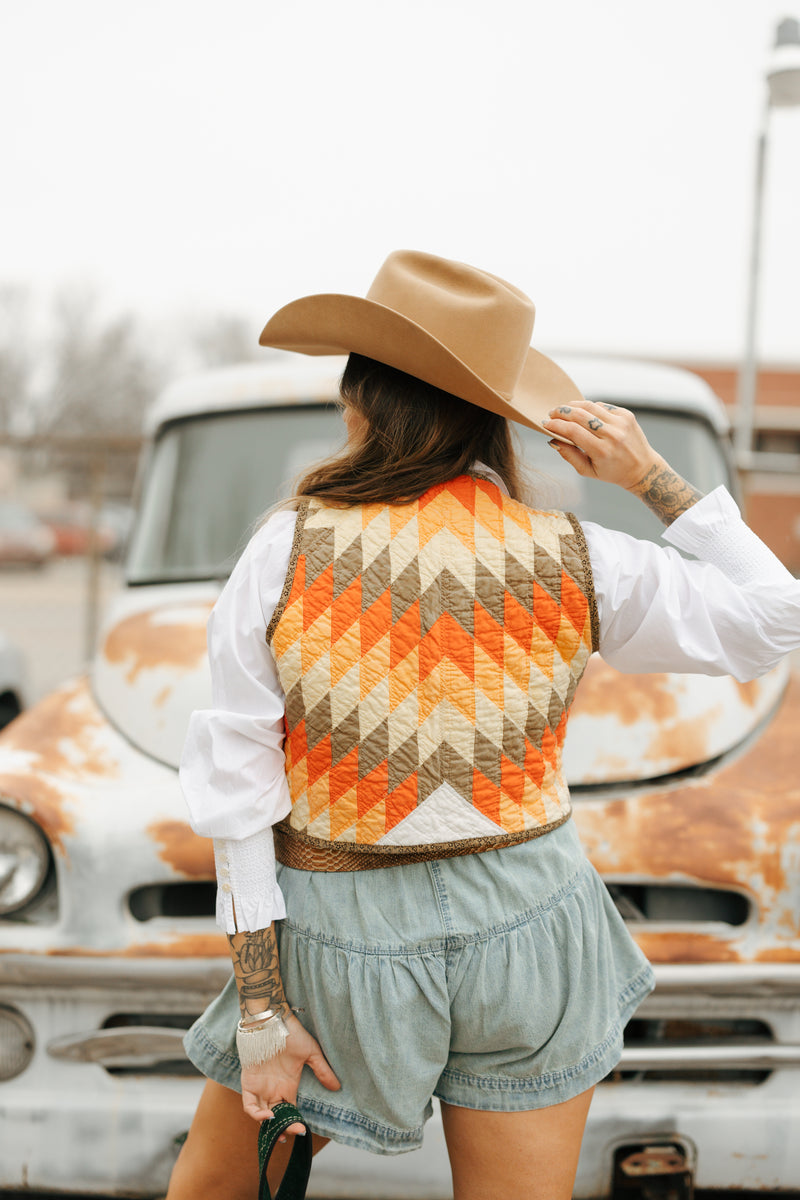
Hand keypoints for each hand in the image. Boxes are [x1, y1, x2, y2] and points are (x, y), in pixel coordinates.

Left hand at [240, 1013, 339, 1134]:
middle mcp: (273, 1090)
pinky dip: (256, 1114)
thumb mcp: (311, 1053)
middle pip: (277, 1117)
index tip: (302, 1129)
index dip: (294, 1122)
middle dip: (283, 1129)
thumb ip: (322, 1070)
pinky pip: (249, 1105)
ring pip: (262, 1116)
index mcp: (288, 1086)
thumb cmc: (292, 1034)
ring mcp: (260, 1087)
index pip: (290, 1111)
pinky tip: (268, 1116)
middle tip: (290, 1134)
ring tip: (279, 1131)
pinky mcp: (249, 1083)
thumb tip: (337, 1087)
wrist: (272, 1020)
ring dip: (269, 1126)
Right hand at [540, 399, 662, 490]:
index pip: (573, 431)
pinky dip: (589, 408)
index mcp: (602, 451)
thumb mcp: (587, 471)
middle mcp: (612, 435)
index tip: (546, 424)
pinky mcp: (626, 415)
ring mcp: (621, 423)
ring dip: (573, 406)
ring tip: (563, 409)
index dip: (556, 425)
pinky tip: (582, 412)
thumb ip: (569, 455)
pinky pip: (602, 406)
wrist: (642, 468)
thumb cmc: (612, 472)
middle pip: (580, 415)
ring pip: (590, 406)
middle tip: (552, 413)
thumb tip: (553, 440)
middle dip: (561, 412)